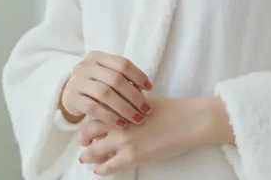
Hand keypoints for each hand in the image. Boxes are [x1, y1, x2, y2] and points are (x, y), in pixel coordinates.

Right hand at [59, 51, 152, 127]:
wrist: (68, 94)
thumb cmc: (94, 84)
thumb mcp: (105, 76)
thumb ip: (122, 78)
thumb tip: (145, 89)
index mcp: (97, 57)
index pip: (122, 63)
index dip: (138, 75)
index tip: (150, 89)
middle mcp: (86, 66)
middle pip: (115, 79)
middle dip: (134, 96)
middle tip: (146, 110)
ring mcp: (77, 81)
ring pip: (105, 94)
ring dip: (124, 108)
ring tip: (137, 119)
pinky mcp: (71, 98)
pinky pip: (93, 108)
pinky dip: (109, 116)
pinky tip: (121, 124)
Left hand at [77, 97, 214, 175]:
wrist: (187, 121)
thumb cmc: (170, 109)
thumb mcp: (145, 100)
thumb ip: (129, 102)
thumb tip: (121, 103)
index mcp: (122, 106)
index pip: (95, 112)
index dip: (88, 119)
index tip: (88, 125)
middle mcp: (118, 122)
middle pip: (88, 131)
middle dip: (83, 138)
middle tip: (84, 142)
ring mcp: (124, 141)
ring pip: (93, 151)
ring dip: (88, 156)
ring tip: (86, 158)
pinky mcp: (132, 157)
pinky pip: (108, 167)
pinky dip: (100, 169)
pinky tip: (99, 170)